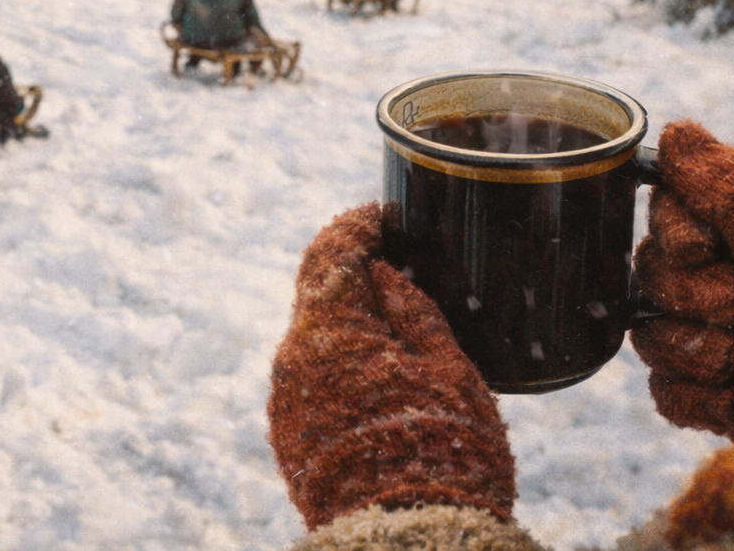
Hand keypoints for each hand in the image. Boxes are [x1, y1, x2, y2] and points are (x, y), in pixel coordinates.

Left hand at [267, 202, 515, 530]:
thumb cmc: (441, 450)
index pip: (331, 253)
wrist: (405, 540)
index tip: (383, 216)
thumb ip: (411, 309)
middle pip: (319, 294)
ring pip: (317, 338)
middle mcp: (293, 358)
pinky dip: (343, 363)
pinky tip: (381, 373)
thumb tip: (381, 271)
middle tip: (397, 261)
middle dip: (354, 274)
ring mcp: (287, 399)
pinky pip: (314, 379)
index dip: (358, 227)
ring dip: (351, 322)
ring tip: (399, 322)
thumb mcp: (446, 367)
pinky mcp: (292, 435)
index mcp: (328, 330)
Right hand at [631, 121, 733, 435]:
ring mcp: (708, 342)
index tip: (711, 247)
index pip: (661, 216)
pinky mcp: (706, 398)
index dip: (676, 235)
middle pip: (647, 275)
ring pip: (648, 336)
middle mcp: (718, 284)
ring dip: (702, 351)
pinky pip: (665, 392)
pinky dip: (705, 397)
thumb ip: (727, 184)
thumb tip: (675, 132)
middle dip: (695, 297)